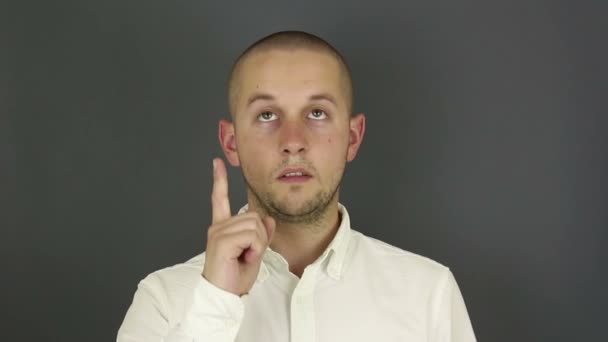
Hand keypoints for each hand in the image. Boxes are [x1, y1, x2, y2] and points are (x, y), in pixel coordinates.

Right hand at [202, 158, 275, 295]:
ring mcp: (218, 232)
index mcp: (223, 227)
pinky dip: (254, 249)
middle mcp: (218, 226)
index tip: (217, 163)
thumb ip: (262, 234)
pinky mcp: (221, 241)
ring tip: (245, 258)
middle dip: (260, 236)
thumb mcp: (256, 252)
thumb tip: (268, 219)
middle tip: (249, 254)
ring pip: (255, 225)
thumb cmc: (236, 276)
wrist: (225, 295)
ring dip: (258, 244)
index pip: (220, 198)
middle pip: (254, 216)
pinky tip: (244, 258)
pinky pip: (251, 235)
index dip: (219, 180)